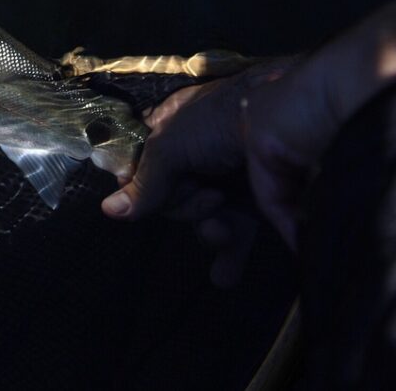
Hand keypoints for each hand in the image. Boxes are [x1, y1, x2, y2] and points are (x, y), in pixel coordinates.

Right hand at [101, 60, 293, 285]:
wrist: (289, 120)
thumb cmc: (219, 122)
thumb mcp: (171, 146)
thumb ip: (144, 183)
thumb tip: (107, 212)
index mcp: (168, 132)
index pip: (139, 168)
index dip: (140, 187)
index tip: (144, 200)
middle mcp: (194, 157)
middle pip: (169, 199)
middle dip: (186, 207)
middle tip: (211, 195)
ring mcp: (224, 179)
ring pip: (200, 219)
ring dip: (209, 230)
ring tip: (224, 229)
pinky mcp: (253, 201)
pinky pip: (234, 234)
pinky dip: (229, 256)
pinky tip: (224, 275)